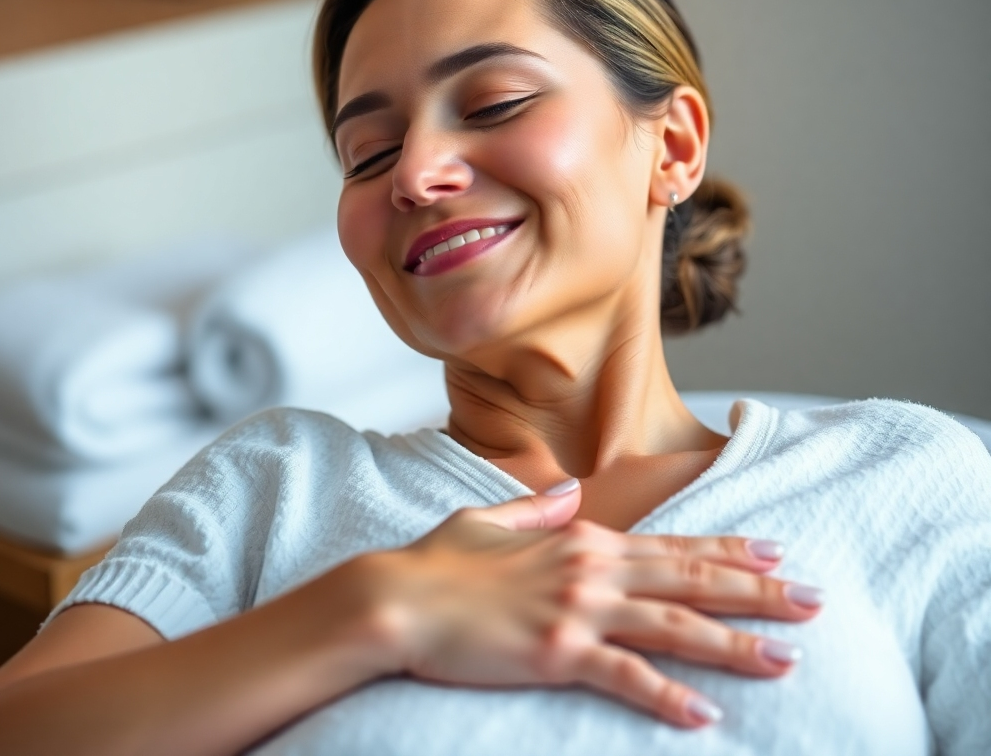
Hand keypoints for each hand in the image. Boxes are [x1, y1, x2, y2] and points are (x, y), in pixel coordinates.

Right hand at [364, 480, 821, 727]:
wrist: (397, 596)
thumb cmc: (440, 561)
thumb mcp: (492, 519)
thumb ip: (539, 508)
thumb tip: (571, 494)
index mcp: (582, 537)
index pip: (673, 544)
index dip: (729, 549)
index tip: (777, 552)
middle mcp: (591, 567)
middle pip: (691, 579)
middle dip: (757, 590)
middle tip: (814, 599)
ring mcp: (578, 610)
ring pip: (675, 625)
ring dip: (734, 643)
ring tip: (786, 658)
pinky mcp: (558, 653)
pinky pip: (627, 676)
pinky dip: (669, 697)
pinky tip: (706, 716)